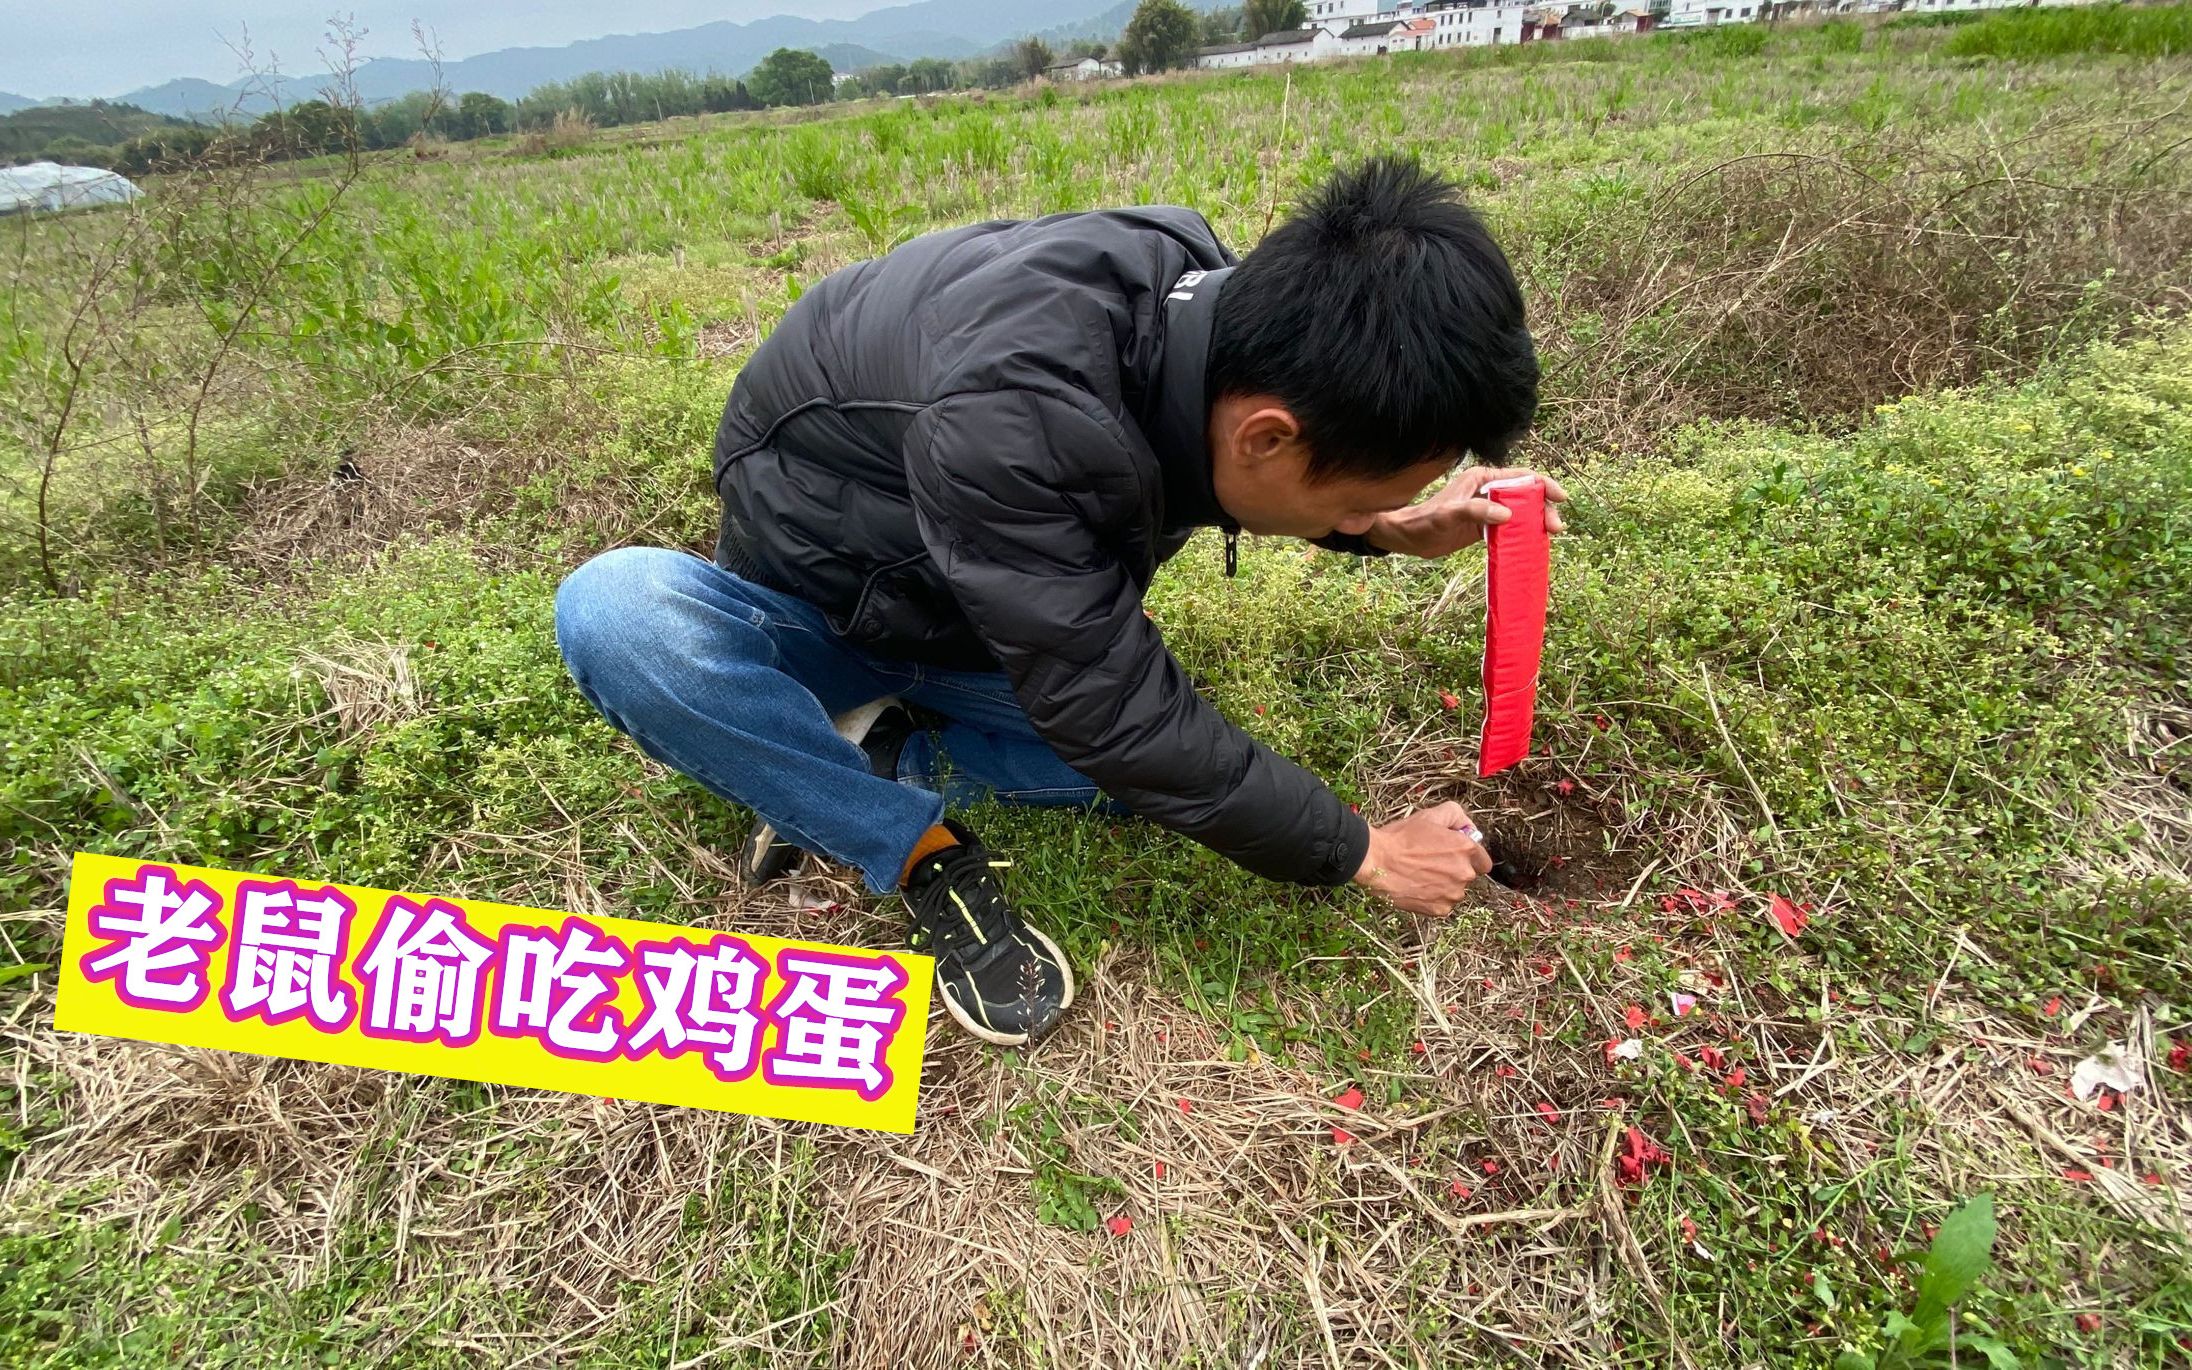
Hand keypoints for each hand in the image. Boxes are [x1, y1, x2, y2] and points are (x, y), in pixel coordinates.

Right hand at [1352, 802, 1493, 915]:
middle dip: (1454, 869)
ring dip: (1444, 885)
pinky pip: (1442, 904)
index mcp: (1466, 849)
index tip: (1454, 854)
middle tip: (1430, 861)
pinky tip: (1417, 886)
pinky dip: (1433, 898)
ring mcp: (1452, 894)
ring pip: (1454, 890)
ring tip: (1421, 874)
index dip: (1469, 857)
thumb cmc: (1401, 838)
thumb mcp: (1430, 816)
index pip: (1483, 861)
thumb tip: (1468, 828)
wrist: (1376, 861)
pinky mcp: (1439, 909)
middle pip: (1467, 875)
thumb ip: (1456, 815)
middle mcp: (1464, 873)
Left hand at [1365, 466, 1568, 559]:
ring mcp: (1487, 509)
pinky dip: (1522, 535)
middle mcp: (1488, 491)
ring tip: (1548, 536)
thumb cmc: (1422, 522)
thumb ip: (1475, 512)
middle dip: (1544, 508)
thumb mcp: (1448, 515)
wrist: (1405, 537)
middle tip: (1554, 527)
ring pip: (1520, 513)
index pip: (1521, 478)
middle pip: (1526, 496)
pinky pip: (1509, 528)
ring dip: (1535, 523)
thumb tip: (1508, 515)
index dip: (1543, 485)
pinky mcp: (1483, 527)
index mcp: (1482, 479)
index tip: (1559, 498)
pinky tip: (1532, 545)